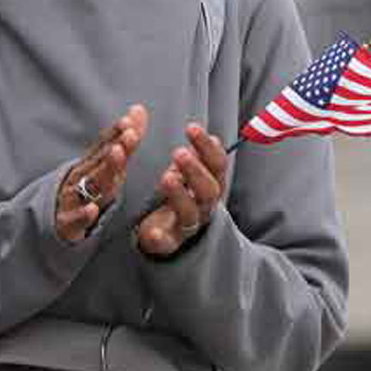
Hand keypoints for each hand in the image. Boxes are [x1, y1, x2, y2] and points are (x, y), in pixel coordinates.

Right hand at [56, 104, 148, 242]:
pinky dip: (82, 214)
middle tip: (130, 135)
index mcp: (92, 163)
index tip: (129, 122)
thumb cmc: (89, 187)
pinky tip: (92, 210)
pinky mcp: (67, 222)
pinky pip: (74, 218)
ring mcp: (73, 197)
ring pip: (90, 185)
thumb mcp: (108, 165)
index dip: (116, 133)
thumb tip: (139, 109)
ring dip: (104, 171)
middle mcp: (81, 176)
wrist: (56, 219)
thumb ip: (125, 139)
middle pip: (100, 161)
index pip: (104, 145)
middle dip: (115, 148)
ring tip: (118, 156)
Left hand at [135, 123, 227, 256]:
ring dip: (180, 195)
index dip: (207, 147)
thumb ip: (197, 155)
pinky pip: (166, 243)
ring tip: (166, 177)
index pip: (217, 164)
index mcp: (212, 185)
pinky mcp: (169, 243)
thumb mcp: (190, 172)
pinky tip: (153, 232)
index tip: (191, 127)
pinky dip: (161, 237)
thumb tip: (204, 133)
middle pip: (208, 190)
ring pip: (190, 213)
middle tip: (178, 152)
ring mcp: (188, 226)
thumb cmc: (183, 194)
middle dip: (195, 170)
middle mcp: (205, 206)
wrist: (173, 232)